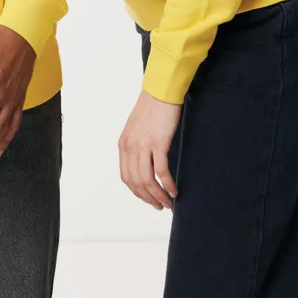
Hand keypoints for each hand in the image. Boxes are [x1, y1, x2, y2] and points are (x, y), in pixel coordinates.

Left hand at [118, 89, 180, 209]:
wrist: (160, 92)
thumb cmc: (151, 109)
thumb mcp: (135, 129)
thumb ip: (135, 146)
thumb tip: (142, 165)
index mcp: (123, 145)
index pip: (126, 177)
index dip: (137, 192)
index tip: (148, 199)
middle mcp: (130, 147)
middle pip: (136, 182)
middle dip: (148, 198)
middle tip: (160, 206)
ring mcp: (143, 146)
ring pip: (147, 181)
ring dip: (158, 196)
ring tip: (168, 203)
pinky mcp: (157, 143)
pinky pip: (161, 171)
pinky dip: (168, 185)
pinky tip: (174, 191)